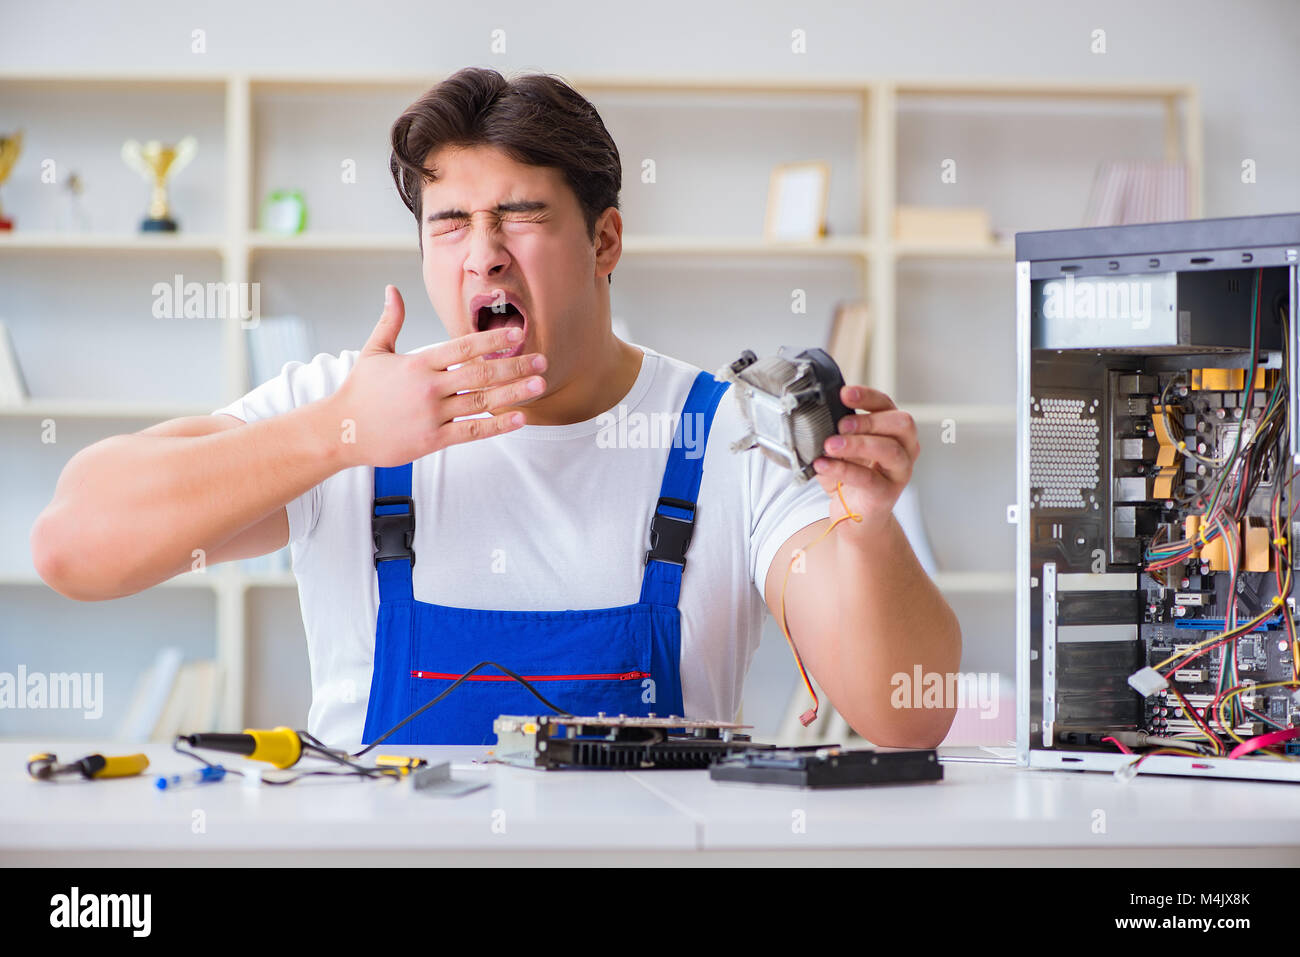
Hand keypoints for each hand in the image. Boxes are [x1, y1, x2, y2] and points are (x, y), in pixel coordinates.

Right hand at [325, 285, 547, 467]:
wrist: (341, 430)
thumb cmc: (360, 390)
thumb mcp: (374, 351)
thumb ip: (390, 321)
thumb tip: (392, 289)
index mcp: (418, 363)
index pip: (462, 347)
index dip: (492, 340)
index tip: (518, 335)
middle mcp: (428, 388)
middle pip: (480, 374)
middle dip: (514, 366)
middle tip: (542, 361)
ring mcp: (431, 415)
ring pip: (481, 402)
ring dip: (514, 393)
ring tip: (539, 385)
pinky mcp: (432, 440)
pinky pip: (472, 431)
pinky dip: (497, 425)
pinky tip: (520, 419)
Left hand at [810, 385, 918, 539]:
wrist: (855, 516)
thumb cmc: (850, 477)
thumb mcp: (841, 449)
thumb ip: (834, 432)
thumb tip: (812, 417)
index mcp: (892, 430)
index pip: (887, 405)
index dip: (867, 396)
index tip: (844, 394)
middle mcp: (905, 448)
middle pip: (901, 424)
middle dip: (869, 420)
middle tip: (841, 424)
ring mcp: (900, 472)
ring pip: (890, 450)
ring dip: (857, 444)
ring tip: (830, 445)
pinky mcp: (887, 494)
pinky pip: (869, 478)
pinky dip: (843, 469)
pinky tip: (823, 465)